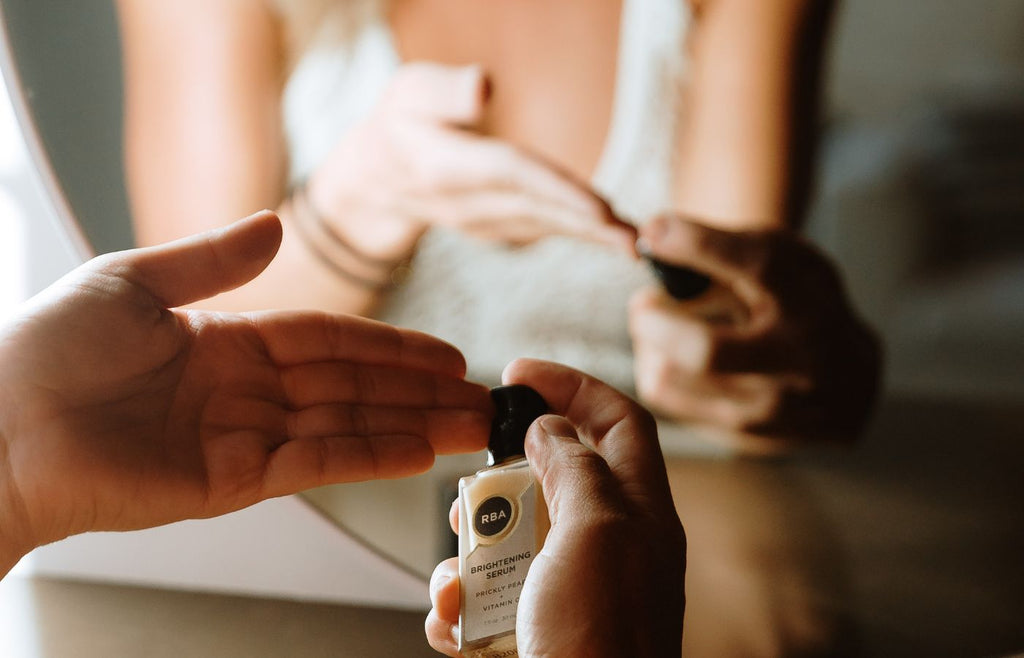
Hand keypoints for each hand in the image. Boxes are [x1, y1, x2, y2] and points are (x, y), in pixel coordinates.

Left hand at [0, 212, 490, 571]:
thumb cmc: (42, 349)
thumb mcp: (134, 280)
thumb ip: (213, 259)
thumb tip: (274, 224)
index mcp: (230, 343)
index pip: (332, 342)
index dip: (391, 347)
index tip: (444, 354)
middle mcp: (247, 394)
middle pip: (354, 388)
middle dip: (420, 392)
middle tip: (481, 398)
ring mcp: (243, 439)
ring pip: (346, 428)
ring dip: (411, 426)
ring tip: (470, 426)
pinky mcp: (230, 482)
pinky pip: (311, 465)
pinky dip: (365, 457)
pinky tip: (414, 451)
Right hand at [305, 63, 636, 262]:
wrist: (377, 177)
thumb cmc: (401, 121)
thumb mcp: (409, 91)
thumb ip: (446, 91)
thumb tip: (485, 86)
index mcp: (443, 166)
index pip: (509, 175)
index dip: (555, 189)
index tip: (598, 207)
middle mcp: (464, 204)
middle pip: (535, 211)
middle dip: (587, 224)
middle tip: (635, 239)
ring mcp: (479, 224)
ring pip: (542, 227)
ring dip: (589, 236)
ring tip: (634, 242)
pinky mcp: (494, 231)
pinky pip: (539, 232)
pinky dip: (575, 235)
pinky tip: (610, 237)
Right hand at [425, 359, 685, 657]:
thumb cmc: (601, 642)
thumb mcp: (595, 532)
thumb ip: (575, 467)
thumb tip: (551, 425)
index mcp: (639, 511)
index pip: (618, 421)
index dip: (573, 386)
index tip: (517, 373)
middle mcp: (608, 545)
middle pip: (552, 477)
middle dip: (501, 478)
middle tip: (470, 487)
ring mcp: (570, 590)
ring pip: (511, 538)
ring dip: (471, 548)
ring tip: (458, 568)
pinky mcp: (535, 630)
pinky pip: (489, 597)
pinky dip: (462, 603)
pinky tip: (453, 618)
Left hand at [629, 214, 881, 452]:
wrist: (852, 377)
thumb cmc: (799, 302)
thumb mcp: (782, 259)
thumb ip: (723, 244)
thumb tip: (652, 235)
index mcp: (812, 300)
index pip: (758, 265)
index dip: (698, 246)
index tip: (654, 233)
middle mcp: (804, 358)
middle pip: (706, 351)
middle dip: (654, 323)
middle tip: (640, 306)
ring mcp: (783, 409)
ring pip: (678, 386)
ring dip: (649, 352)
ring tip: (652, 332)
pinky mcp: (758, 440)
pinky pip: (678, 410)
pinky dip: (662, 380)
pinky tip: (669, 362)